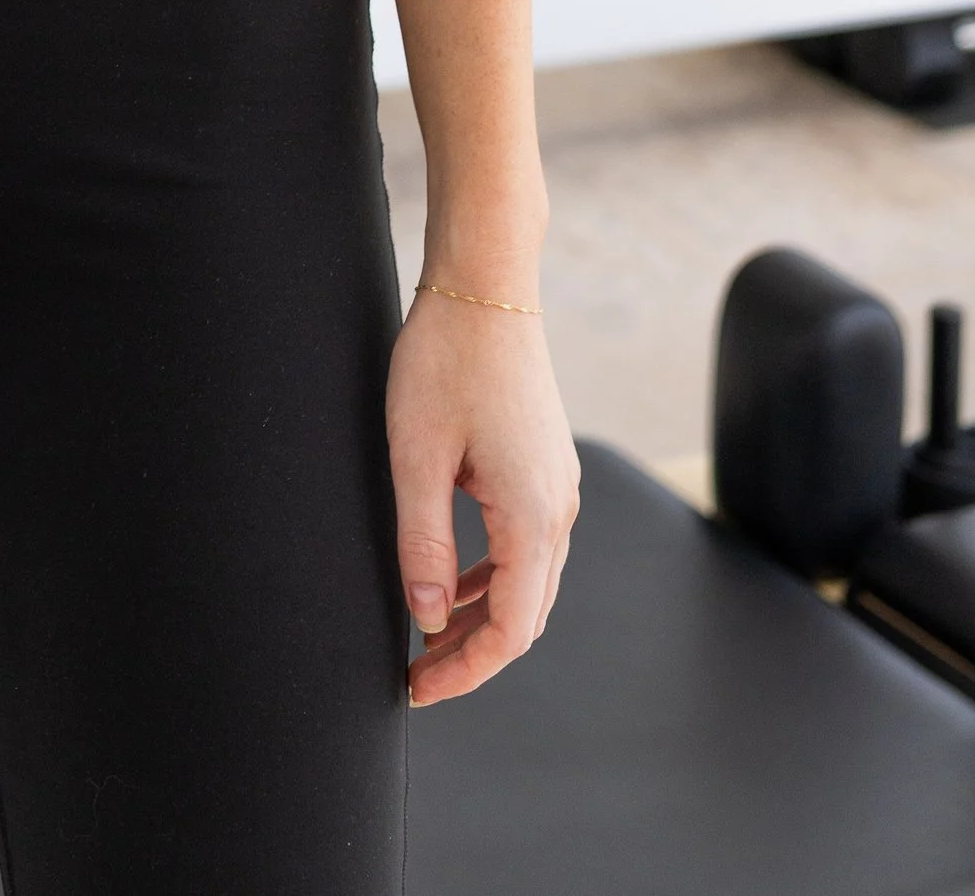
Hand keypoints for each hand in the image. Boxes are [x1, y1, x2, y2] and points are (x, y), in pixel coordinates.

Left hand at [388, 284, 578, 705]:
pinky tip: (450, 577)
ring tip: (425, 633)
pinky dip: (491, 575)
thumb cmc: (446, 358)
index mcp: (533, 515)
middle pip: (526, 615)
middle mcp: (559, 508)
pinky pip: (526, 544)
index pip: (510, 630)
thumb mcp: (417, 454)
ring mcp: (558, 486)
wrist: (486, 285)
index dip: (465, 670)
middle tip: (415, 673)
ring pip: (528, 582)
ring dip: (481, 615)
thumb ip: (423, 543)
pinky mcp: (545, 466)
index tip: (416, 688)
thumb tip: (426, 619)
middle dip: (472, 652)